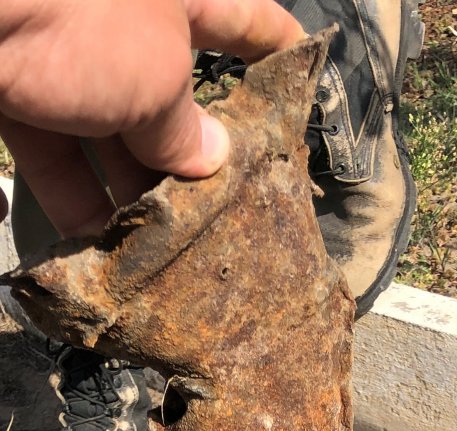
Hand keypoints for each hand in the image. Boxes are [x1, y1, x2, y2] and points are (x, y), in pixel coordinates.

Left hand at [0, 0, 303, 237]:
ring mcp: (64, 54)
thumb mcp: (156, 78)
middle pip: (170, 99)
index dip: (278, 54)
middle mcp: (121, 22)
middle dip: (190, 162)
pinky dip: (71, 202)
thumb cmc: (79, 15)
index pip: (243, 21)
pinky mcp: (14, 89)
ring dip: (130, 197)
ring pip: (109, 136)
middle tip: (216, 221)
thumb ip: (185, 127)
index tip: (303, 84)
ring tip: (157, 254)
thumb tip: (211, 161)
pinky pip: (52, 154)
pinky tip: (91, 250)